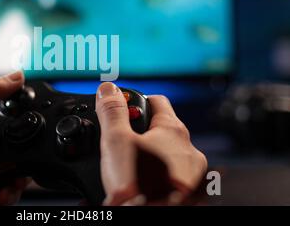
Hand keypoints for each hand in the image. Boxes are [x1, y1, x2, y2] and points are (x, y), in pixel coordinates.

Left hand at [0, 71, 27, 204]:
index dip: (29, 141)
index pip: (20, 132)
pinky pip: (4, 198)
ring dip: (14, 190)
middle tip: (15, 180)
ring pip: (15, 183)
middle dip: (22, 174)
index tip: (30, 151)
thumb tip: (17, 76)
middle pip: (21, 162)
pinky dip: (3, 200)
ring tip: (2, 193)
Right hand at [95, 82, 207, 205]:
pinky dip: (156, 176)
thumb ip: (112, 112)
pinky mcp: (189, 194)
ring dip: (149, 155)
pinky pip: (171, 176)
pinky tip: (140, 185)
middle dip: (140, 133)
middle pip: (161, 128)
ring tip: (128, 168)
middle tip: (120, 144)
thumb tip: (108, 89)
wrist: (152, 215)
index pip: (156, 100)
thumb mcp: (117, 141)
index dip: (136, 100)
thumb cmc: (140, 186)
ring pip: (167, 154)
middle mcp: (189, 150)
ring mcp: (192, 175)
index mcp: (173, 131)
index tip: (123, 108)